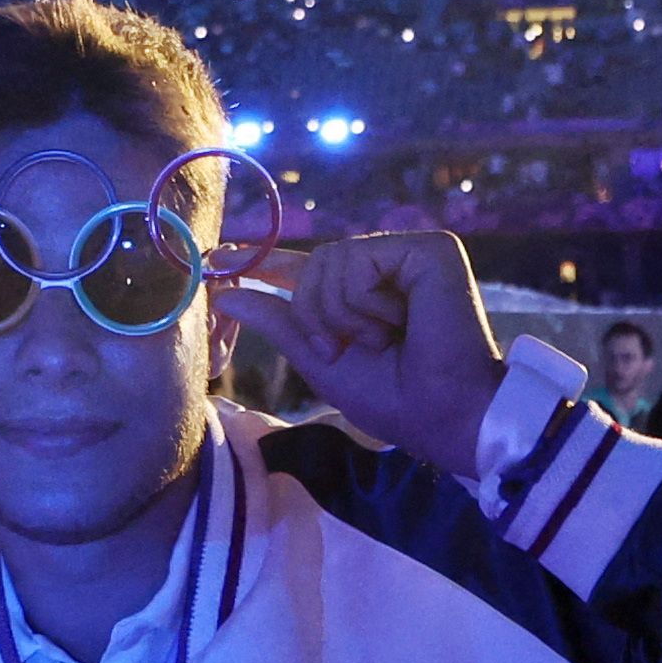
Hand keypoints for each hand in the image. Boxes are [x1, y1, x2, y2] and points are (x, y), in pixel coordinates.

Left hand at [248, 231, 505, 469]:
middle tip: (342, 349)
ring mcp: (410, 255)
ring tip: (383, 340)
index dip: (262, 261)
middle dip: (312, 313)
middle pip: (313, 264)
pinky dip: (362, 301)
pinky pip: (359, 260)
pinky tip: (397, 323)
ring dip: (339, 312)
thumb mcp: (321, 360)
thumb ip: (279, 322)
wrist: (443, 413)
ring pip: (330, 259)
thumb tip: (227, 294)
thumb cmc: (392, 398)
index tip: (218, 255)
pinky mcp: (430, 249)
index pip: (306, 267)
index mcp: (365, 294)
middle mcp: (388, 268)